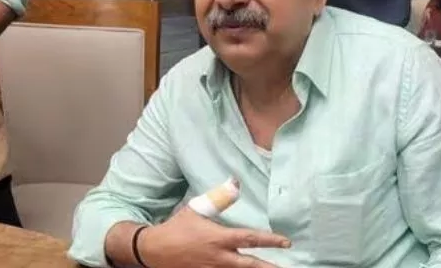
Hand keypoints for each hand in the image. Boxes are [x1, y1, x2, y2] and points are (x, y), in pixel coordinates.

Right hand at [138, 207, 290, 267]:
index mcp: (219, 238)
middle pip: (249, 265)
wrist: (154, 251)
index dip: (270, 240)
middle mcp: (219, 257)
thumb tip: (235, 182)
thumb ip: (219, 197)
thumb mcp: (198, 208)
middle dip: (269, 267)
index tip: (286, 242)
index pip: (250, 239)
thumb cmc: (177, 228)